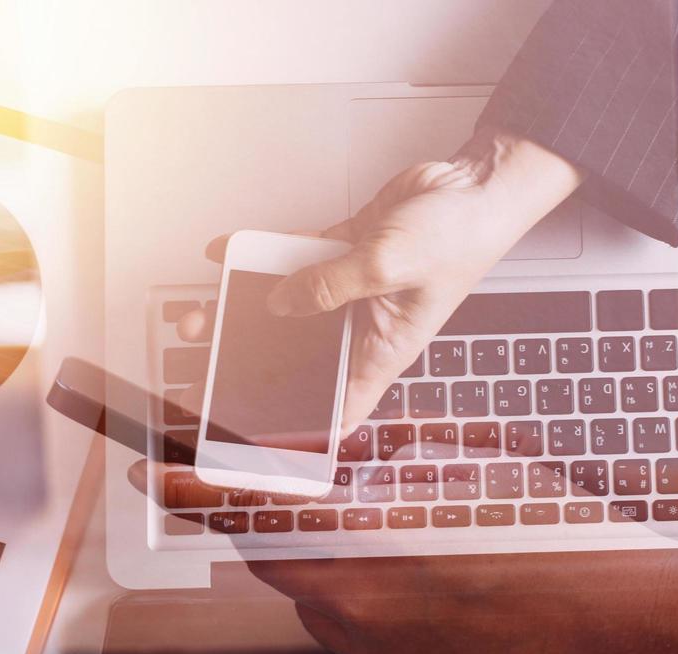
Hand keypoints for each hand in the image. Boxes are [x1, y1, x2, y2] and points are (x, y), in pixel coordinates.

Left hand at [178, 128, 582, 425]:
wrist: (475, 185)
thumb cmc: (461, 238)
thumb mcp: (388, 267)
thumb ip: (328, 285)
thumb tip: (278, 301)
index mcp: (381, 351)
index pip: (339, 410)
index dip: (301, 433)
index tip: (259, 443)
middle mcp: (362, 328)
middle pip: (294, 360)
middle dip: (247, 367)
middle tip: (205, 371)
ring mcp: (350, 291)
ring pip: (284, 310)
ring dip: (241, 312)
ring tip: (202, 316)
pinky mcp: (343, 254)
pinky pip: (292, 261)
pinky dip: (259, 257)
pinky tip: (228, 254)